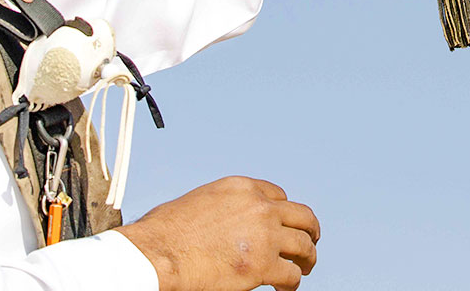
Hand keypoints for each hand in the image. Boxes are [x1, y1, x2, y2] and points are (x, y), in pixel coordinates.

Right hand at [113, 176, 319, 290]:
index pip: (278, 196)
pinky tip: (284, 287)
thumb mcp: (200, 200)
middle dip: (309, 230)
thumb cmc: (166, 231)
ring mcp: (265, 235)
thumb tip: (227, 221)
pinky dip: (292, 283)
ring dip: (307, 258)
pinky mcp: (263, 265)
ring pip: (304, 246)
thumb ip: (224, 206)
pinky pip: (292, 275)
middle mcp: (259, 207)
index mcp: (243, 188)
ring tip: (305, 267)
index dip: (284, 213)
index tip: (286, 225)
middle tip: (311, 242)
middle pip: (302, 216)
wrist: (158, 253)